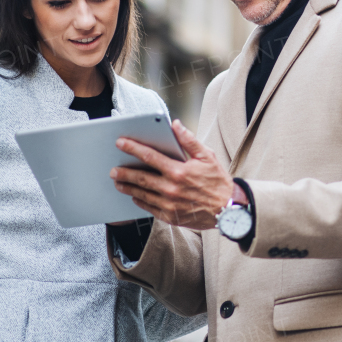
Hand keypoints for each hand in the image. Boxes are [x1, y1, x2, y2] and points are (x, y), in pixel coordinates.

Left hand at [109, 120, 234, 229]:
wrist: (228, 210)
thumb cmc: (218, 181)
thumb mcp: (208, 156)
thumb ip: (189, 140)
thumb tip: (175, 125)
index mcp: (179, 171)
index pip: (150, 156)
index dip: (133, 148)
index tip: (121, 143)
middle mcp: (171, 188)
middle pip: (141, 177)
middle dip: (124, 172)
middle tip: (113, 169)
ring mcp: (169, 204)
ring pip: (142, 194)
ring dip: (128, 187)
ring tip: (118, 182)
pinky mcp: (170, 216)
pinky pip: (149, 207)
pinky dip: (139, 201)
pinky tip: (134, 196)